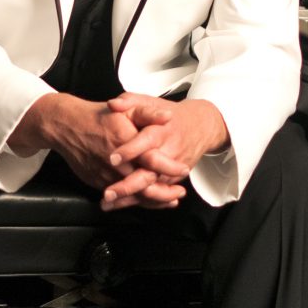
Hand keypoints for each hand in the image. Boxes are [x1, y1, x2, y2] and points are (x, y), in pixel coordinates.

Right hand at [7, 92, 188, 194]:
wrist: (66, 126)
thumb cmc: (97, 116)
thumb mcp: (124, 107)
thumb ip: (148, 112)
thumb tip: (168, 117)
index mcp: (125, 142)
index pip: (152, 159)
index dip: (170, 167)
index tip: (184, 169)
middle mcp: (116, 162)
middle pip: (144, 184)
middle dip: (165, 192)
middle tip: (180, 194)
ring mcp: (106, 175)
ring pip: (132, 194)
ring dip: (153, 200)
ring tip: (170, 200)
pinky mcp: (98, 182)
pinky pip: (120, 196)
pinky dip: (135, 200)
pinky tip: (148, 200)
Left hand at [99, 93, 228, 210]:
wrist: (200, 128)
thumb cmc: (171, 115)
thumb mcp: (150, 102)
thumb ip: (130, 101)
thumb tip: (112, 104)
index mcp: (161, 131)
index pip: (146, 142)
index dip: (130, 150)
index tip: (113, 158)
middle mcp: (168, 152)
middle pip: (149, 172)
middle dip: (129, 184)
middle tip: (108, 192)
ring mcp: (171, 170)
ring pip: (151, 188)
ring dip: (129, 198)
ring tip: (108, 204)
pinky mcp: (172, 180)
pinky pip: (155, 195)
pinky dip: (138, 203)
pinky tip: (119, 206)